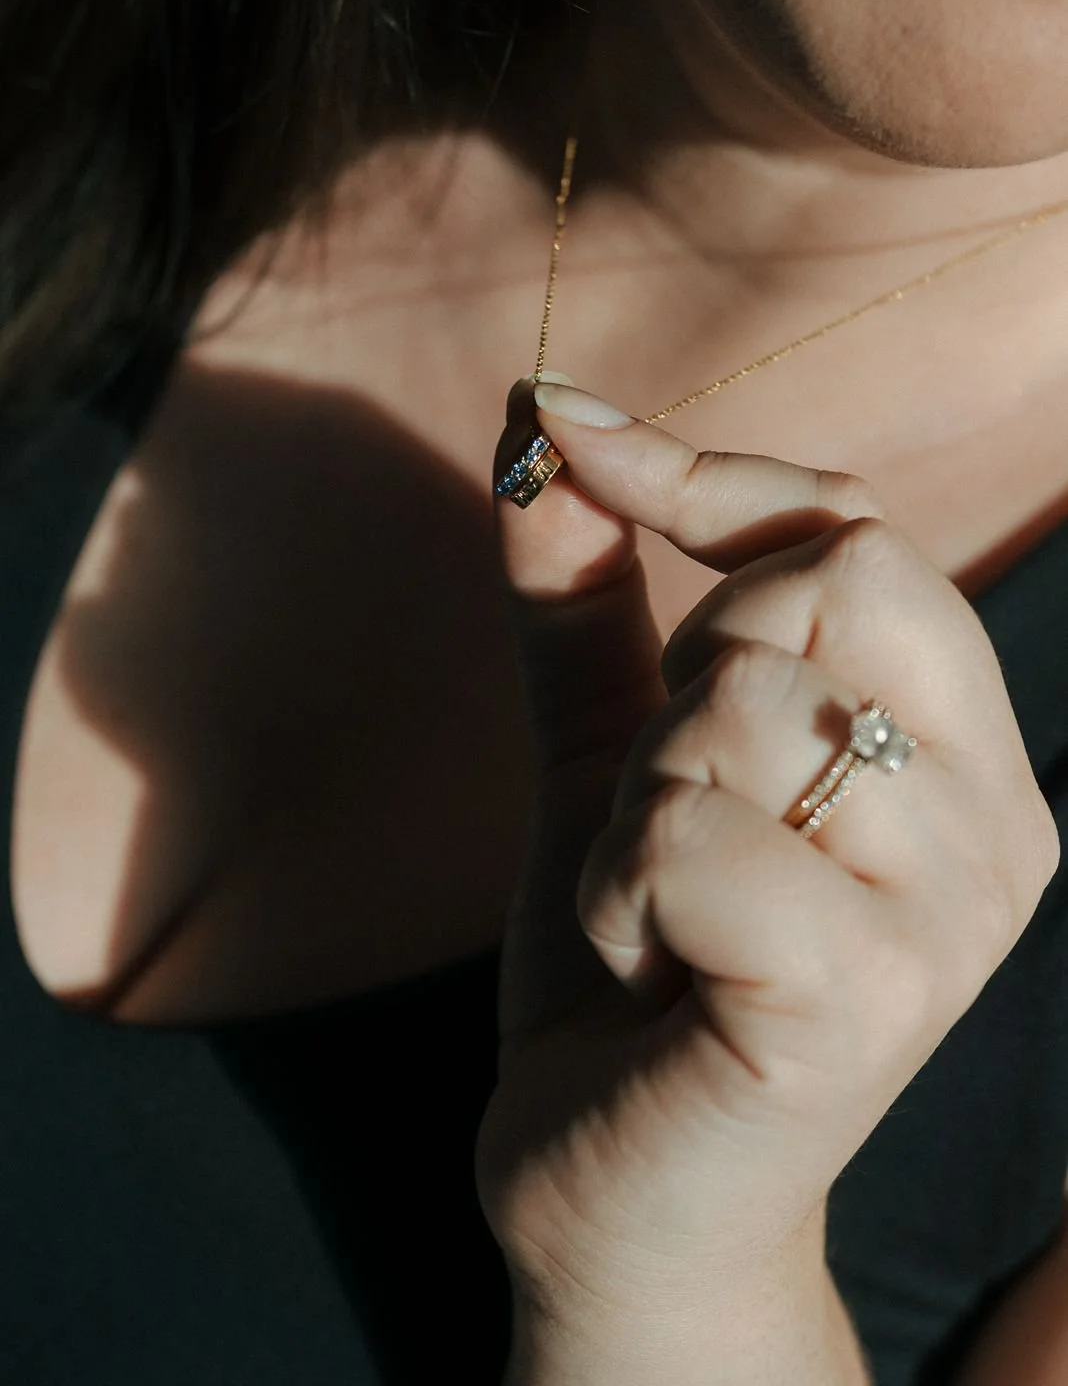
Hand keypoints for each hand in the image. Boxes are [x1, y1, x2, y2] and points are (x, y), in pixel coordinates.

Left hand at [476, 380, 1057, 1350]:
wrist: (624, 1198)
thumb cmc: (640, 967)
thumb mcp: (610, 756)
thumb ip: (589, 599)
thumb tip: (538, 430)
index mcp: (956, 752)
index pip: (862, 531)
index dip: (709, 477)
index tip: (572, 435)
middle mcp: (995, 824)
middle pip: (814, 589)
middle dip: (679, 684)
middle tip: (665, 818)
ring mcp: (946, 917)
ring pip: (737, 708)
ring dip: (631, 805)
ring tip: (657, 913)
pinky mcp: (864, 1000)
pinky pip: (690, 834)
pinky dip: (615, 888)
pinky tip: (648, 973)